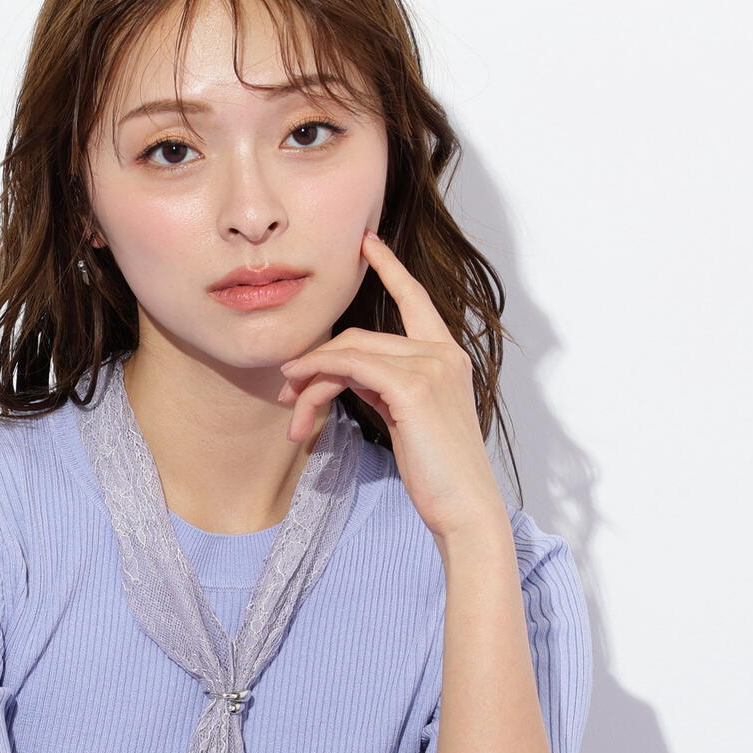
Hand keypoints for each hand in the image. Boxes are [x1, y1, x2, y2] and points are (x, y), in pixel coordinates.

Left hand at [277, 228, 502, 540]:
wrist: (465, 508)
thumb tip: (348, 372)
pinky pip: (352, 367)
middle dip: (317, 365)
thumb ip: (386, 387)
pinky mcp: (414, 388)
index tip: (367, 243)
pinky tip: (301, 393)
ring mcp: (432, 366)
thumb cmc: (438, 474)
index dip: (391, 269)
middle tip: (288, 395)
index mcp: (449, 357)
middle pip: (361, 338)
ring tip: (292, 414)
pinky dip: (321, 376)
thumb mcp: (409, 420)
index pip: (416, 300)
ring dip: (311, 380)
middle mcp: (445, 353)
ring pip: (350, 352)